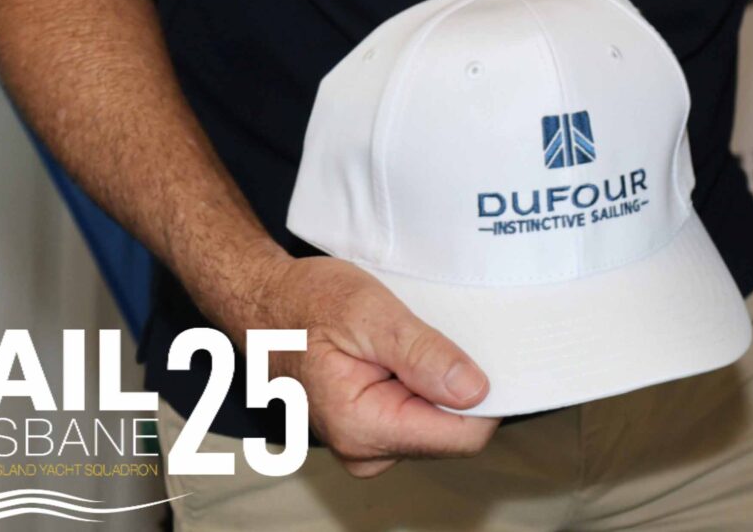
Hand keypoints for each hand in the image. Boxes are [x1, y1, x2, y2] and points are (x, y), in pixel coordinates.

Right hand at [245, 256, 498, 477]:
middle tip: (445, 332)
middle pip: (455, 430)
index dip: (486, 395)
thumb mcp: (368, 313)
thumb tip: (474, 390)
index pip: (463, 435)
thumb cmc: (307, 302)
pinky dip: (428, 381)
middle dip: (461, 385)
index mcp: (363, 427)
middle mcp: (366, 450)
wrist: (265, 303)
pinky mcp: (373, 430)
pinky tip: (411, 350)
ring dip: (442, 380)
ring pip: (441, 421)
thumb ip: (421, 354)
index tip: (487, 349)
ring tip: (418, 338)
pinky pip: (423, 413)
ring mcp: (368, 444)